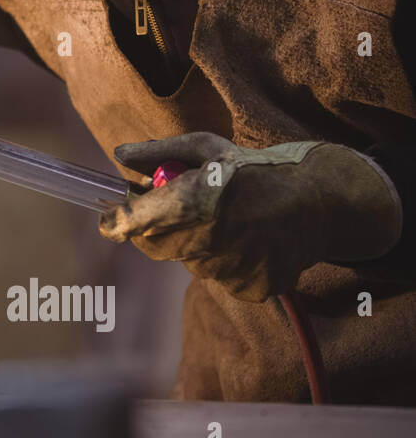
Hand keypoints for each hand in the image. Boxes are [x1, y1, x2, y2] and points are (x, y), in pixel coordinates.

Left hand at [98, 132, 401, 301]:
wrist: (320, 201)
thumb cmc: (254, 169)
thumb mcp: (207, 148)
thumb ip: (158, 153)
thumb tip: (119, 157)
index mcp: (190, 204)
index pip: (129, 225)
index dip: (117, 220)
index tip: (116, 215)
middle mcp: (206, 243)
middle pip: (153, 245)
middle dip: (159, 227)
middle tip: (185, 207)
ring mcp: (228, 271)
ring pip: (189, 261)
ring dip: (197, 244)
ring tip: (229, 220)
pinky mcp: (250, 289)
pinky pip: (220, 277)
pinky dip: (226, 261)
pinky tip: (248, 240)